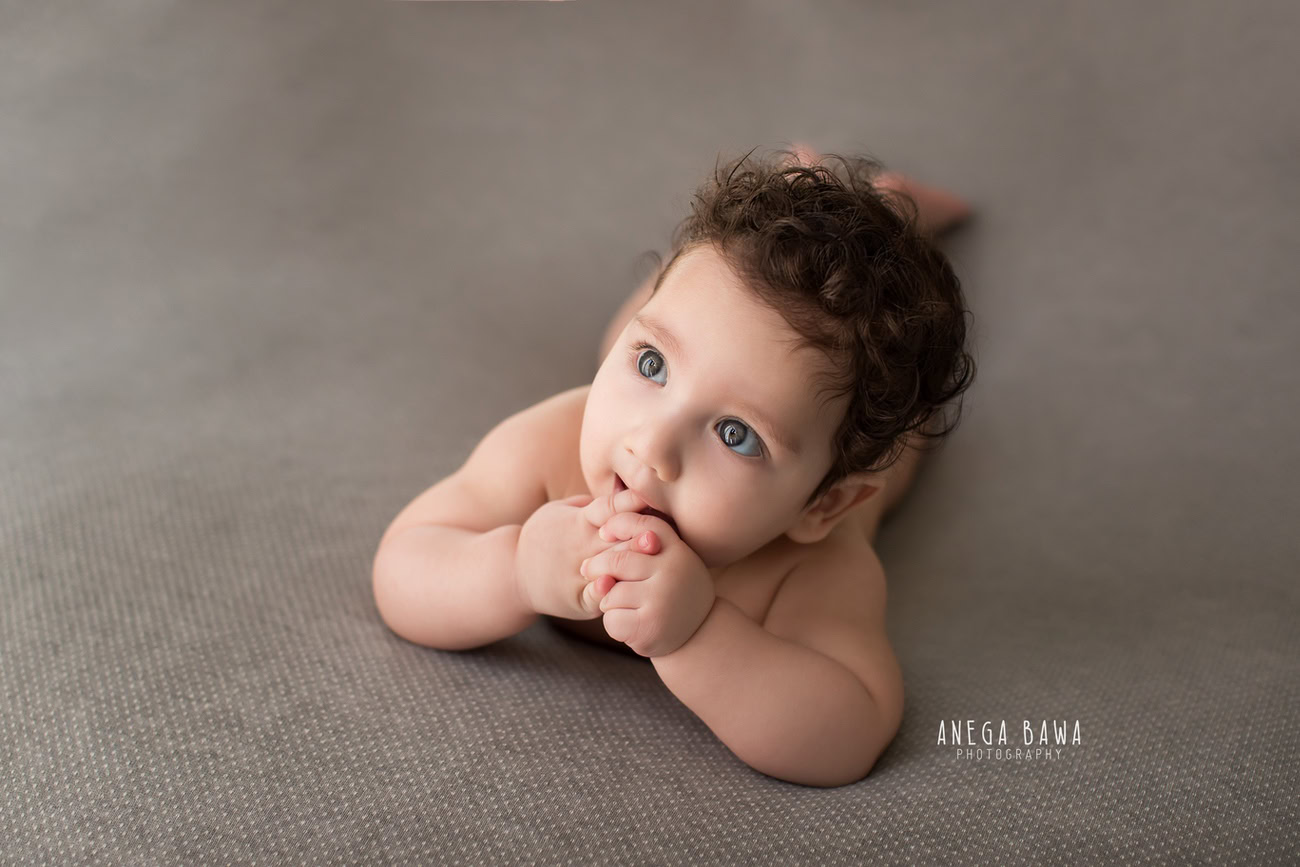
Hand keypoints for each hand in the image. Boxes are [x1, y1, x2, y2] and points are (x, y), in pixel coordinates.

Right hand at [514, 487, 652, 620]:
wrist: (516, 573)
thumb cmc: (545, 536)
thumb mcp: (560, 511)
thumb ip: (590, 504)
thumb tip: (623, 489)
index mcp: (580, 521)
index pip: (608, 507)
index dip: (629, 501)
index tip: (650, 495)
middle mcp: (581, 544)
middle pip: (615, 536)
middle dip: (637, 533)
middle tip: (660, 531)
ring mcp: (578, 571)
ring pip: (608, 565)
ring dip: (629, 560)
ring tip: (652, 556)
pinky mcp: (576, 597)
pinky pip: (592, 595)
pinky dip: (602, 592)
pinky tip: (611, 586)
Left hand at [581, 512, 715, 657]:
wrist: (700, 633)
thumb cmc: (672, 591)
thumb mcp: (668, 561)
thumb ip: (640, 544)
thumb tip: (602, 533)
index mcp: (677, 551)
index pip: (643, 525)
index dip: (617, 525)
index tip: (603, 534)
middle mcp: (672, 572)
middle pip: (616, 561)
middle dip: (595, 568)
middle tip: (588, 572)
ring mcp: (661, 600)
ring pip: (610, 594)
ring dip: (608, 602)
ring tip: (626, 606)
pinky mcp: (649, 626)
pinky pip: (612, 619)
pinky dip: (614, 624)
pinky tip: (631, 625)